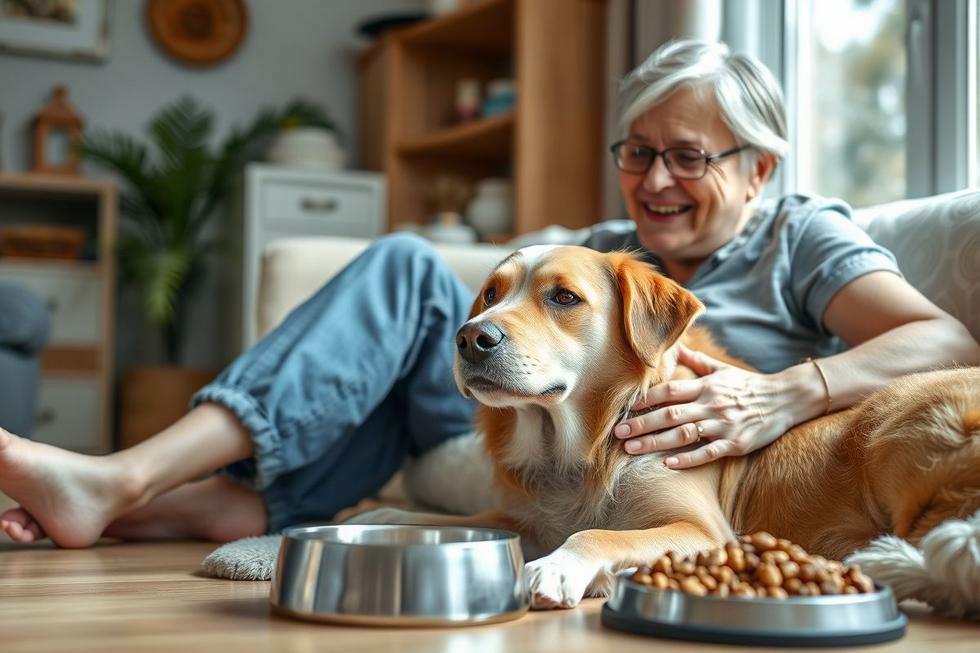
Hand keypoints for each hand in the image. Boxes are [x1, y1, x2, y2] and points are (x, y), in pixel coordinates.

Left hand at [614, 345, 800, 468]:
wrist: (786, 399)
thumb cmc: (748, 385)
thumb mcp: (722, 369)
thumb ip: (697, 361)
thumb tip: (677, 345)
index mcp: (705, 386)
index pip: (669, 391)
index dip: (645, 399)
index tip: (624, 407)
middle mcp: (711, 404)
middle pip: (670, 414)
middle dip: (642, 423)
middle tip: (618, 432)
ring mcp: (723, 425)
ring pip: (683, 434)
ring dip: (655, 442)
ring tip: (631, 449)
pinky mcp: (736, 444)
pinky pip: (708, 452)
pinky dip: (688, 459)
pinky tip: (668, 464)